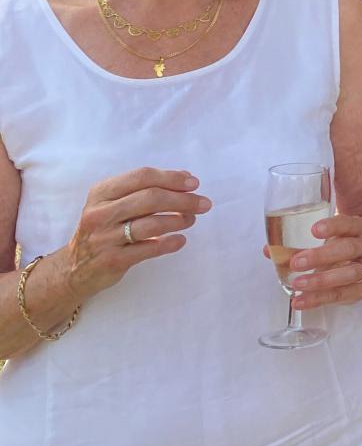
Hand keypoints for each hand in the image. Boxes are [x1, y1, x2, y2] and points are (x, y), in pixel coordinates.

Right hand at [61, 167, 210, 298]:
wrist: (74, 268)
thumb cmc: (102, 230)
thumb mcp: (113, 204)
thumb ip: (144, 190)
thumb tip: (185, 177)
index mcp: (101, 193)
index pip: (141, 177)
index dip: (171, 178)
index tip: (194, 183)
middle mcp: (100, 213)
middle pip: (150, 198)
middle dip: (183, 199)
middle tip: (204, 204)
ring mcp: (104, 237)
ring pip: (151, 223)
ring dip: (179, 220)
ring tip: (191, 220)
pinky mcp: (112, 260)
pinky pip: (148, 249)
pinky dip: (169, 243)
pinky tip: (180, 240)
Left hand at [285, 210, 361, 309]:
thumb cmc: (347, 241)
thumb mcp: (334, 235)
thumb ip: (302, 241)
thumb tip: (269, 251)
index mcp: (360, 228)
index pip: (348, 224)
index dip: (333, 227)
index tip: (313, 230)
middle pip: (348, 250)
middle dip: (322, 256)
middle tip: (297, 262)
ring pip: (349, 275)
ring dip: (322, 281)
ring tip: (297, 285)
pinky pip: (343, 295)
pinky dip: (320, 299)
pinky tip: (301, 301)